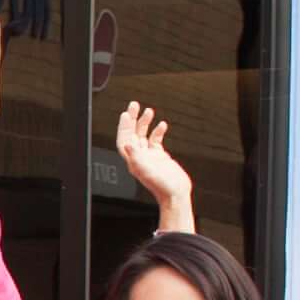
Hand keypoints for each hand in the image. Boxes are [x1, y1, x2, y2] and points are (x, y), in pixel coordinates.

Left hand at [115, 99, 193, 231]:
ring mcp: (150, 156)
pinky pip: (156, 140)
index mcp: (133, 160)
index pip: (124, 140)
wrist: (176, 194)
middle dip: (132, 119)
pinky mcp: (160, 157)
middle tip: (134, 105)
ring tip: (149, 111)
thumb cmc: (163, 187)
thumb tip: (127, 145)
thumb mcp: (147, 171)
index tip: (126, 114)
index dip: (123, 127)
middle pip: (132, 134)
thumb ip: (136, 158)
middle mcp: (140, 157)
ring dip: (144, 123)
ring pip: (143, 135)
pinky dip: (158, 131)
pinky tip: (162, 125)